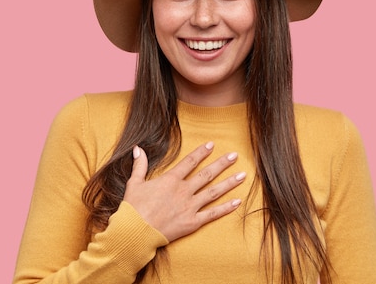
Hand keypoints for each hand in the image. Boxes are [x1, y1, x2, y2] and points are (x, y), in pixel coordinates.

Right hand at [123, 142, 245, 241]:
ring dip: (229, 183)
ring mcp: (189, 207)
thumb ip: (140, 165)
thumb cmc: (133, 208)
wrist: (135, 232)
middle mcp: (183, 191)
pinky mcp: (192, 222)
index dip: (201, 152)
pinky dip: (226, 208)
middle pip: (207, 174)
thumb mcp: (135, 183)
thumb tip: (138, 148)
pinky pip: (213, 214)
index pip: (190, 162)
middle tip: (234, 155)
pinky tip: (237, 201)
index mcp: (171, 180)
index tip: (212, 145)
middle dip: (222, 164)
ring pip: (214, 192)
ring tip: (242, 175)